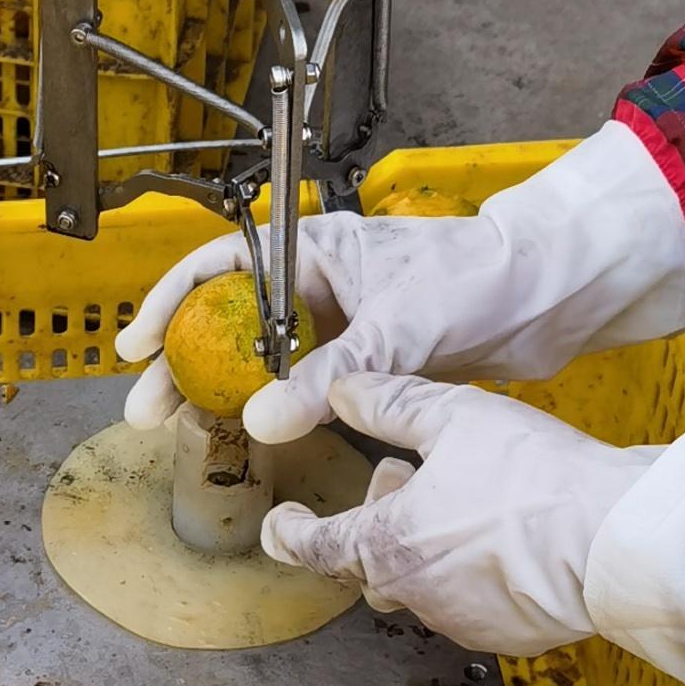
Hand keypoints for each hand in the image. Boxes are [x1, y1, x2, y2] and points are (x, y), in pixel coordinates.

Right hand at [113, 121, 684, 441]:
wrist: (548, 296)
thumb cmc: (479, 278)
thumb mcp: (396, 328)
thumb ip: (326, 376)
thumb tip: (260, 421)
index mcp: (314, 249)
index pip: (218, 269)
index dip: (168, 307)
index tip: (135, 349)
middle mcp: (319, 284)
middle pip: (229, 322)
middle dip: (185, 366)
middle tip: (149, 413)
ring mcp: (342, 323)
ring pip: (262, 359)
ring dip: (224, 394)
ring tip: (187, 431)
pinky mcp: (368, 360)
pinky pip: (302, 386)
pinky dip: (274, 409)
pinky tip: (249, 436)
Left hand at [259, 371, 684, 685]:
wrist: (617, 539)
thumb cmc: (538, 478)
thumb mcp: (454, 416)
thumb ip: (387, 402)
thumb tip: (340, 389)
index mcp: (387, 543)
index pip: (313, 548)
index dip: (290, 533)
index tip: (283, 524)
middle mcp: (414, 593)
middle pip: (368, 565)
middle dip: (376, 525)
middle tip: (409, 481)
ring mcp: (459, 620)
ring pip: (419, 588)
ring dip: (423, 551)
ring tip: (463, 504)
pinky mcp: (504, 636)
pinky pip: (468, 607)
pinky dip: (470, 577)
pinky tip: (504, 541)